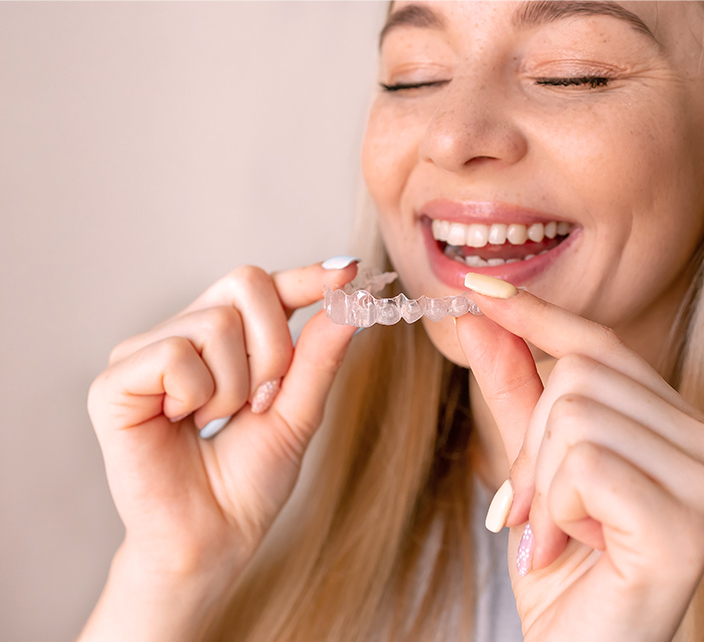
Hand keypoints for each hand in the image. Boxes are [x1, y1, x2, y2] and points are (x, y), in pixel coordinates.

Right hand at [84, 261, 357, 637]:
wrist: (215, 538)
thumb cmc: (250, 481)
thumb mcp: (298, 413)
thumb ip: (318, 356)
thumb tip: (348, 298)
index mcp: (226, 340)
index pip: (266, 286)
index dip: (304, 276)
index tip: (346, 271)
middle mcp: (183, 335)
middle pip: (245, 282)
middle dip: (275, 346)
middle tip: (262, 400)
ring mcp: (144, 354)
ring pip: (216, 322)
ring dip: (236, 385)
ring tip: (215, 421)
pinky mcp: (113, 381)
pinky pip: (175, 353)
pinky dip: (197, 395)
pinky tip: (180, 424)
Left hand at [456, 280, 703, 641]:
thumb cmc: (563, 570)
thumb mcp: (532, 468)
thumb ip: (516, 391)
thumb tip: (481, 317)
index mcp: (682, 428)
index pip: (601, 345)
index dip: (536, 315)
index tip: (478, 287)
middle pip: (578, 375)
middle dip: (531, 445)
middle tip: (532, 510)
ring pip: (575, 415)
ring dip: (542, 484)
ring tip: (560, 534)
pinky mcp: (691, 523)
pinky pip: (584, 465)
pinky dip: (556, 508)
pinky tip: (577, 548)